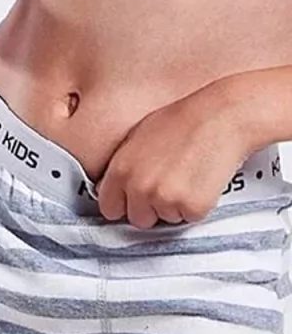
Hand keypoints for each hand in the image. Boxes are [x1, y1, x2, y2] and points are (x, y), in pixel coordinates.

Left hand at [96, 80, 251, 228]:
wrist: (223, 114)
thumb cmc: (184, 120)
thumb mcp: (139, 136)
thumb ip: (123, 166)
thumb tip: (114, 188)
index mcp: (120, 170)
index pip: (109, 208)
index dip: (125, 204)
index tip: (137, 199)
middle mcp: (138, 187)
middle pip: (138, 219)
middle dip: (152, 208)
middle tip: (171, 182)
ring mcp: (164, 199)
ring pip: (166, 219)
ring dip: (176, 206)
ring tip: (189, 175)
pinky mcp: (191, 207)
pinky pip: (191, 218)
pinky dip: (199, 205)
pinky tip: (203, 180)